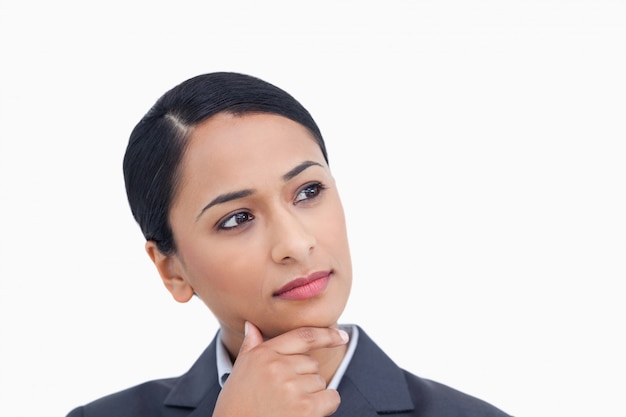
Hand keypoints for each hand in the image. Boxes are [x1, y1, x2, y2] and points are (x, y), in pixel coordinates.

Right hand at [212, 322, 348, 416]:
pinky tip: (307, 412)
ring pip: (320, 381)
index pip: (303, 336)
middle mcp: (277, 366)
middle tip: (283, 395)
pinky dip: (326, 406)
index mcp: (262, 354)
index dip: (327, 334)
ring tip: (287, 406)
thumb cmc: (236, 406)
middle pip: (312, 363)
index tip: (342, 336)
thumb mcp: (239, 372)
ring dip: (311, 394)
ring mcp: (291, 386)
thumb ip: (250, 347)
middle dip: (304, 377)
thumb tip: (251, 325)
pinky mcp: (305, 407)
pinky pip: (331, 398)